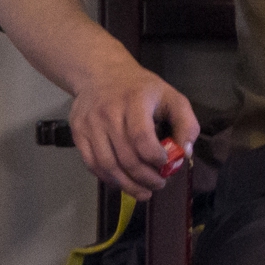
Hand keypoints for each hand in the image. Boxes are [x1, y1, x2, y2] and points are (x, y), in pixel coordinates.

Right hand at [70, 63, 197, 198]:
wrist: (101, 73)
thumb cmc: (141, 89)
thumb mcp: (171, 97)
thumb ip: (186, 123)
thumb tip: (185, 152)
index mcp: (134, 100)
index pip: (141, 137)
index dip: (155, 158)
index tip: (166, 165)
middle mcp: (108, 112)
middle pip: (126, 156)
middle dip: (146, 178)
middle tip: (159, 185)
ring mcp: (90, 123)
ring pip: (107, 165)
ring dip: (127, 185)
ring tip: (144, 191)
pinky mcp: (78, 132)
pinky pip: (92, 164)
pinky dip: (109, 179)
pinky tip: (123, 182)